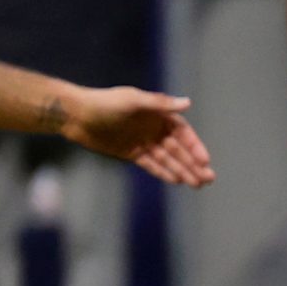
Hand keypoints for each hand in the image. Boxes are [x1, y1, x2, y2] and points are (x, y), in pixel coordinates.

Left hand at [64, 87, 217, 186]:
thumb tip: (188, 103)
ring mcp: (143, 142)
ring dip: (183, 171)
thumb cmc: (105, 103)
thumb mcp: (133, 100)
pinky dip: (164, 172)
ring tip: (197, 185)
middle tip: (208, 179)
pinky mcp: (131, 154)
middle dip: (194, 164)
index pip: (183, 133)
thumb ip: (160, 104)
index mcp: (158, 114)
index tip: (205, 161)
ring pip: (167, 160)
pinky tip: (176, 181)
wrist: (78, 115)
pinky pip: (151, 165)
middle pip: (178, 149)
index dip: (195, 146)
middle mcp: (153, 129)